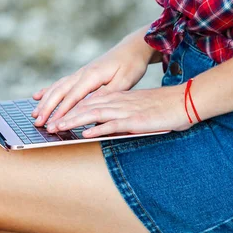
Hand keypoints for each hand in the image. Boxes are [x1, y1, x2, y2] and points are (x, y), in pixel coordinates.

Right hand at [31, 38, 153, 127]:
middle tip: (38, 123)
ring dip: (45, 101)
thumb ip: (106, 94)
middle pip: (60, 92)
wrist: (132, 48)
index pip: (73, 97)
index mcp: (92, 76)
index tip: (53, 125)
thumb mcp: (124, 82)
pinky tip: (38, 96)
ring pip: (57, 87)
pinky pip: (61, 83)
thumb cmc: (131, 65)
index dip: (61, 112)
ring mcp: (80, 73)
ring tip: (35, 114)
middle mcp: (82, 73)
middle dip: (48, 109)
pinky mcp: (81, 74)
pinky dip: (48, 90)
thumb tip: (90, 106)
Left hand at [45, 85, 192, 136]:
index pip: (87, 102)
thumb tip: (102, 126)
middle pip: (84, 107)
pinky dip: (98, 129)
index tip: (53, 117)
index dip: (68, 109)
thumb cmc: (163, 108)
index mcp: (117, 98)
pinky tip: (85, 134)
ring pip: (93, 114)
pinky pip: (113, 124)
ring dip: (73, 122)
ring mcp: (125, 110)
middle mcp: (117, 102)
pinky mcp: (135, 120)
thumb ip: (119, 116)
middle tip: (46, 124)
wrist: (185, 101)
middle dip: (64, 116)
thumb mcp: (137, 110)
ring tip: (57, 128)